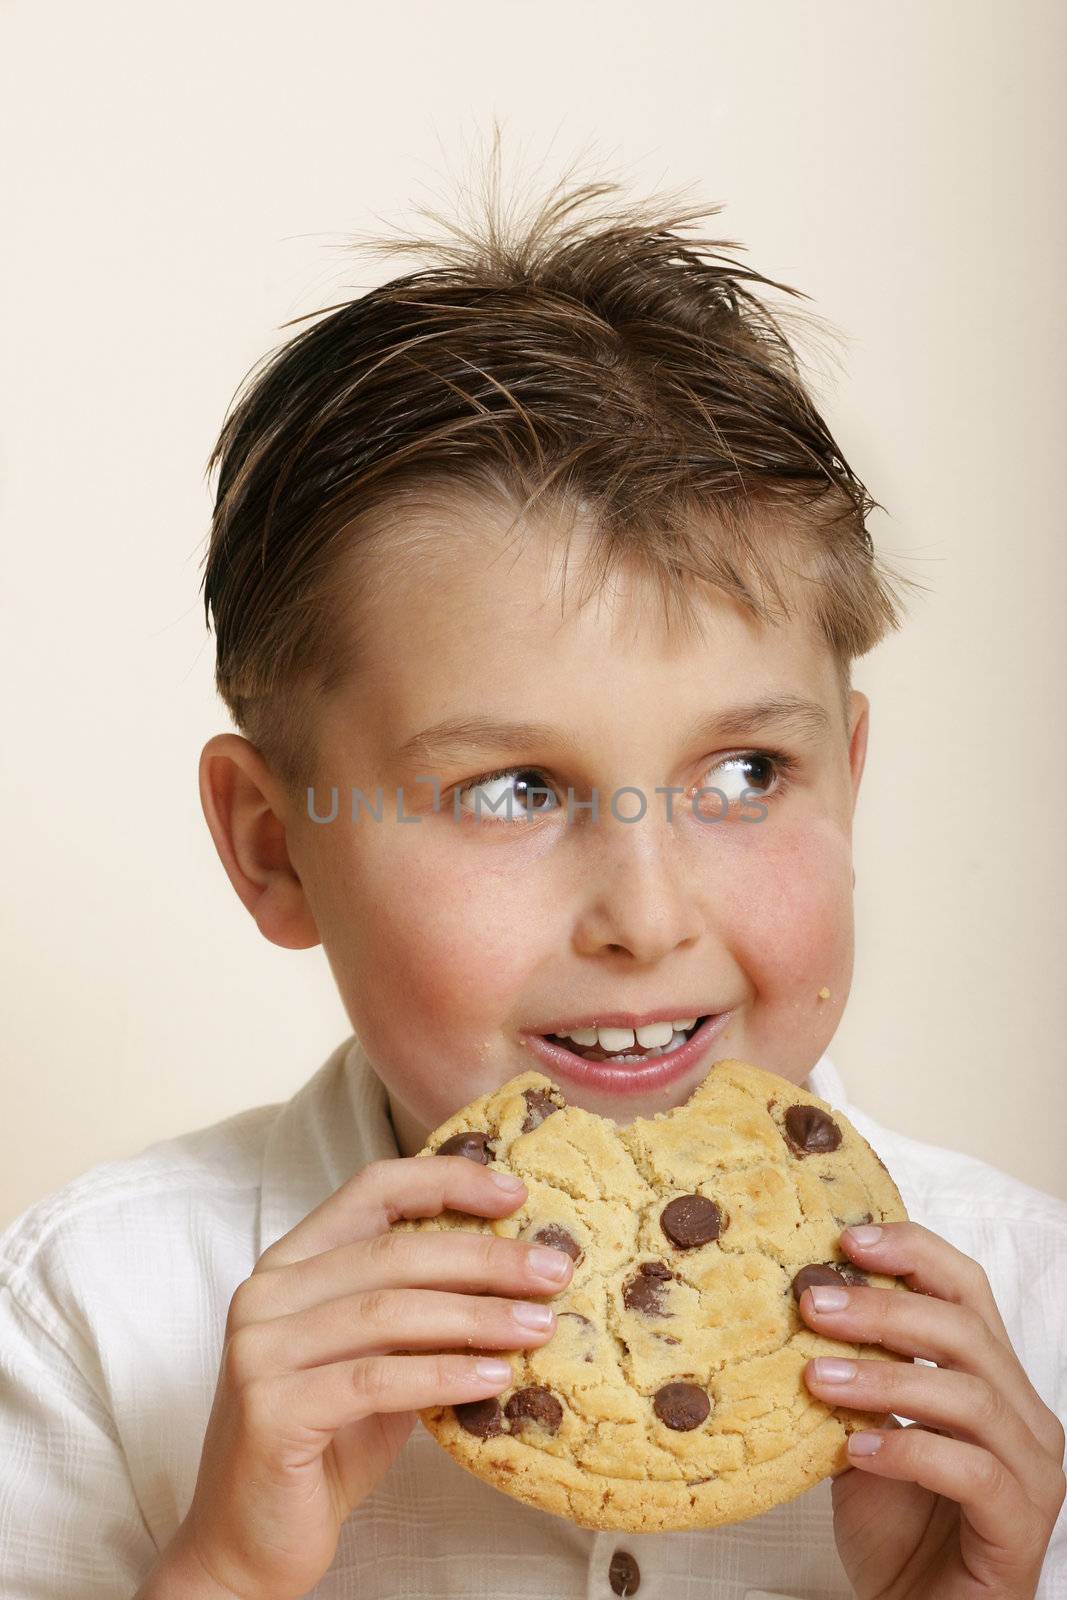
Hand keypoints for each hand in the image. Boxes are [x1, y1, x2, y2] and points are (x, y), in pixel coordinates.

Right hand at [173, 1155, 571, 1599]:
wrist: (252, 1540)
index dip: (446, 1181)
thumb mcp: (380, 1356)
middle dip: (484, 1257)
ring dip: (477, 1315)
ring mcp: (259, 1349)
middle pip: (393, 1250)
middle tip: (553, 1270)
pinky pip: (375, 1379)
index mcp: (290, 1261)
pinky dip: (444, 1373)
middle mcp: (266, 1292)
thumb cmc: (330, 1440)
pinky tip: (496, 1377)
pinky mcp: (271, 1409)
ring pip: (388, 1310)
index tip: (517, 1195)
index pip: (372, 1190)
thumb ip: (419, 1306)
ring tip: (541, 1325)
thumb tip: (520, 1269)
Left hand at [799, 1220, 1065, 1598]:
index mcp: (988, 1377)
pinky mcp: (1021, 1526)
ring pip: (971, 1395)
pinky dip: (909, 1451)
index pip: (966, 1288)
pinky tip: (853, 1452)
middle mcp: (1022, 1414)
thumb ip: (849, 1375)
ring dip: (887, 1377)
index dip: (912, 1251)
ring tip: (816, 1377)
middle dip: (884, 1307)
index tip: (845, 1239)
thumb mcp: (860, 1432)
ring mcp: (1031, 1470)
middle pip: (965, 1330)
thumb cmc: (894, 1526)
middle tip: (812, 1303)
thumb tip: (794, 1304)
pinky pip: (973, 1472)